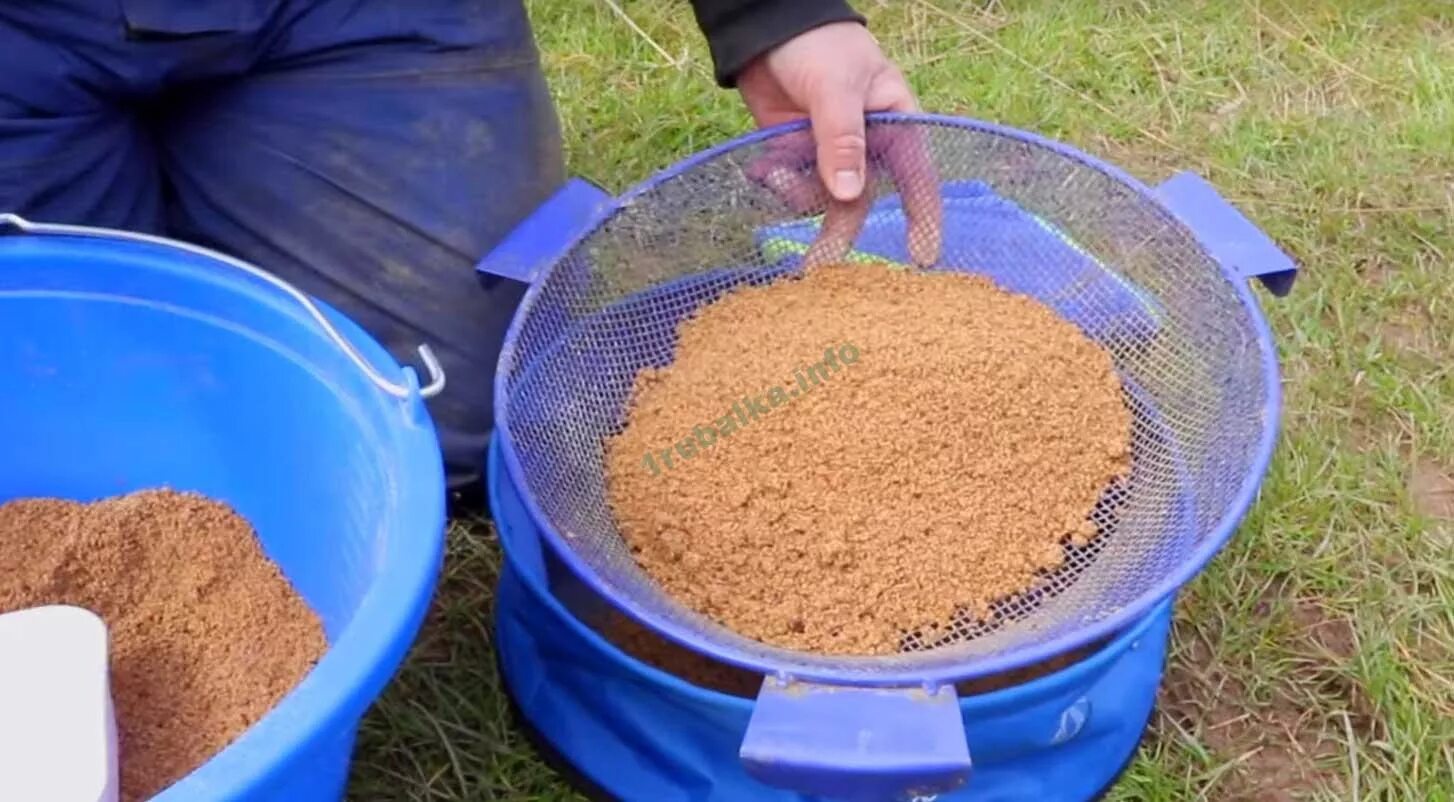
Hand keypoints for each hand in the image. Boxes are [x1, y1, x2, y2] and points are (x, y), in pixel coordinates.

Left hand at [737, 22, 941, 265]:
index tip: (923, 257)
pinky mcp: (796, 157)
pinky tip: (762, 167)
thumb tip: (848, 195)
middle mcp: (866, 146)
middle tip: (818, 266)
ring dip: (795, 192)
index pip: (916, 177)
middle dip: (838, 232)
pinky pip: (792, 188)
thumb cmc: (818, 46)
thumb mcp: (835, 88)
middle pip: (859, 200)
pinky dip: (776, 182)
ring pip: (820, 198)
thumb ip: (841, 141)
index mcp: (895, 124)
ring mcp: (828, 154)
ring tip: (772, 171)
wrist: (767, 29)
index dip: (922, 217)